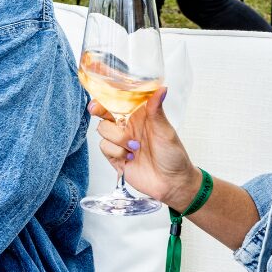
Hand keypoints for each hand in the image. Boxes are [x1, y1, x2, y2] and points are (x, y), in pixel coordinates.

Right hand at [90, 87, 199, 209]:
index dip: (107, 97)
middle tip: (97, 110)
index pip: (119, 102)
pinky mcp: (115, 157)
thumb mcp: (165, 131)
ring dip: (117, 138)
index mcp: (139, 116)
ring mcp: (120, 142)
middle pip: (104, 114)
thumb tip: (162, 88)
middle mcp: (128, 127)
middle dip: (99, 111)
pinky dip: (116, 152)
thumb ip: (156, 110)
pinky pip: (105, 148)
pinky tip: (130, 157)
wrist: (172, 183)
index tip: (101, 95)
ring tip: (135, 147)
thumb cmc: (173, 155)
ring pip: (103, 131)